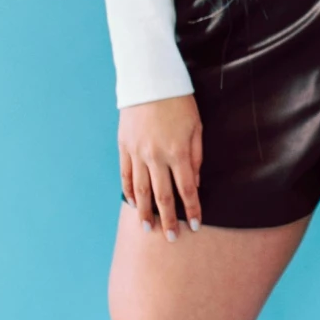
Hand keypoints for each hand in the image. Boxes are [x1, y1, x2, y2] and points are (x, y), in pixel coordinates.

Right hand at [120, 95, 202, 237]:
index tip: (196, 225)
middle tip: (171, 238)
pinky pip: (125, 174)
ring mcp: (136, 152)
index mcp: (177, 152)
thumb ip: (196, 156)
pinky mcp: (124, 146)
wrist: (149, 80)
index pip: (186, 189)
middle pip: (162, 196)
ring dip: (144, 212)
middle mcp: (155, 156)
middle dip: (168, 219)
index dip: (192, 209)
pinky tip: (132, 203)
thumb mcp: (196, 127)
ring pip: (140, 190)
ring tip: (147, 228)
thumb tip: (193, 182)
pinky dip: (128, 191)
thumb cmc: (178, 102)